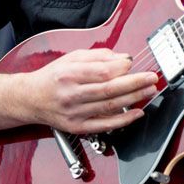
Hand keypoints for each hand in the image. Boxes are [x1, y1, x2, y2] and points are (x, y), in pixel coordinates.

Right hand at [22, 48, 157, 134]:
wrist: (31, 99)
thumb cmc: (53, 77)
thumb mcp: (71, 58)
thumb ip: (98, 56)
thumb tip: (124, 59)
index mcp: (68, 74)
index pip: (101, 71)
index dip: (121, 68)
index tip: (133, 63)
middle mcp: (71, 94)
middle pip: (109, 89)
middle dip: (135, 83)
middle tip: (152, 78)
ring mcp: (74, 113)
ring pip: (110, 106)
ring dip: (133, 99)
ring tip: (149, 91)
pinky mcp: (77, 127)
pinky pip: (105, 125)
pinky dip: (123, 120)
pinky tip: (137, 113)